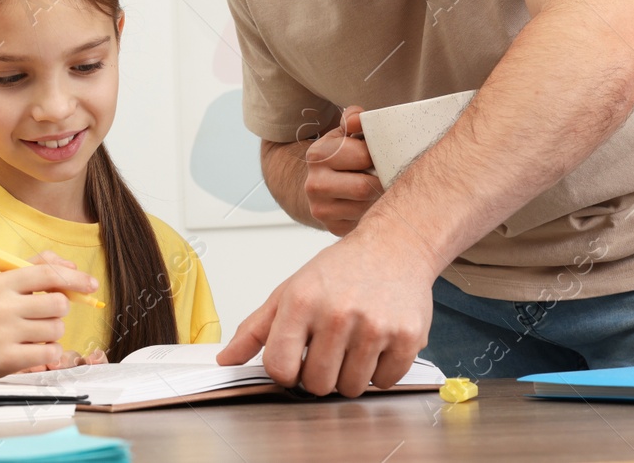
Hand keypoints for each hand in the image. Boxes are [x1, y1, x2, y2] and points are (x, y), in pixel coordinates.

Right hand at [0, 254, 98, 377]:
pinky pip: (51, 353)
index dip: (75, 278)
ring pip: (57, 329)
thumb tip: (73, 268)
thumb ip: (40, 266)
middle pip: (59, 304)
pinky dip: (51, 351)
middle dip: (61, 310)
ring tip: (36, 332)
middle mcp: (2, 306)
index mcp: (4, 282)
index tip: (91, 285)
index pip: (48, 274)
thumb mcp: (8, 280)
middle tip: (47, 313)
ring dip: (54, 331)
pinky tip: (36, 348)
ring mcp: (4, 334)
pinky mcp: (8, 359)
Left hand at [216, 228, 433, 396]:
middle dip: (319, 374)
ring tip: (353, 344)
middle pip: (317, 385)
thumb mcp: (290, 290)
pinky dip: (380, 372)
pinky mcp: (407, 338)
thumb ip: (255, 329)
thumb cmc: (340, 271)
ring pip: (351, 388)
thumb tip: (225, 360)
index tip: (295, 360)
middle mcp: (337, 314)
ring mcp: (374, 327)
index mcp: (301, 302)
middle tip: (328, 349)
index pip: (279, 368)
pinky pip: (385, 382)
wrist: (395, 246)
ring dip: (350, 374)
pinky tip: (377, 344)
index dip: (285, 371)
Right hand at [304, 106, 382, 235]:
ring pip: (366, 208)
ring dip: (380, 198)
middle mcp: (314, 184)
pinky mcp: (333, 228)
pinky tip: (372, 203)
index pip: (362, 156)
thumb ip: (353, 118)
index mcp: (318, 155)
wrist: (320, 186)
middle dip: (381, 180)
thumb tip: (354, 122)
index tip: (383, 154)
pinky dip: (373, 213)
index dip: (379, 155)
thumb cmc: (342, 155)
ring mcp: (321, 210)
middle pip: (364, 187)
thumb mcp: (344, 133)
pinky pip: (364, 222)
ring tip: (382, 188)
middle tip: (389, 174)